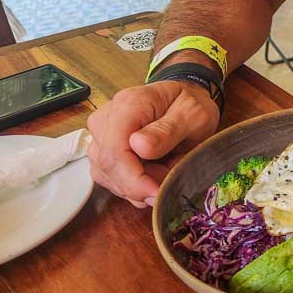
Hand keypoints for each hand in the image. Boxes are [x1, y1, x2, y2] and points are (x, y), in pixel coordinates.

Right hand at [87, 79, 219, 207]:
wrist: (184, 100)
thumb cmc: (189, 105)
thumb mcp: (193, 114)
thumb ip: (168, 130)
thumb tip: (138, 146)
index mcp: (128, 105)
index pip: (114, 152)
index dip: (133, 180)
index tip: (157, 192)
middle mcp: (105, 119)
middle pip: (110, 168)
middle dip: (143, 183)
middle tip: (172, 173)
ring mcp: (100, 137)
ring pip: (109, 178)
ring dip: (141, 183)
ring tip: (167, 165)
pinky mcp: (102, 152)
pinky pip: (112, 180)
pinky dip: (135, 183)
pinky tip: (155, 169)